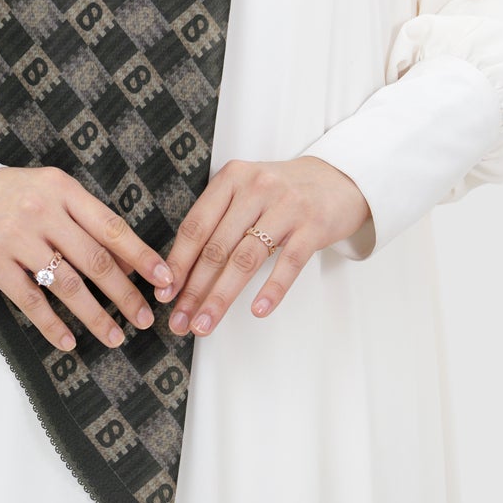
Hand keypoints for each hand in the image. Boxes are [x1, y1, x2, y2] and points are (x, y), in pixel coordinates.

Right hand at [0, 164, 174, 355]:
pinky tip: (69, 341)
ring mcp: (16, 238)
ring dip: (95, 315)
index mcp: (62, 190)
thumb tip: (129, 260)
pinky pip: (30, 300)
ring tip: (115, 336)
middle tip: (144, 318)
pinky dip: (52, 325)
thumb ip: (85, 218)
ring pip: (66, 285)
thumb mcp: (50, 191)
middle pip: (93, 259)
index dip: (141, 255)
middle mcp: (41, 211)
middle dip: (124, 293)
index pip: (110, 226)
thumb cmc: (13, 196)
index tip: (164, 278)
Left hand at [155, 156, 371, 336]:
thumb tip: (182, 271)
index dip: (177, 262)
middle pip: (217, 247)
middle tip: (180, 320)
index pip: (196, 226)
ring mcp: (286, 206)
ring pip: (245, 259)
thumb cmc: (283, 192)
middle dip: (194, 289)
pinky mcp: (313, 226)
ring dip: (221, 297)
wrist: (338, 179)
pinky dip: (271, 289)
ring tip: (206, 324)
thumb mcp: (246, 191)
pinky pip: (288, 263)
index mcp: (232, 178)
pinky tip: (257, 311)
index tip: (164, 293)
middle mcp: (256, 188)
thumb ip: (218, 219)